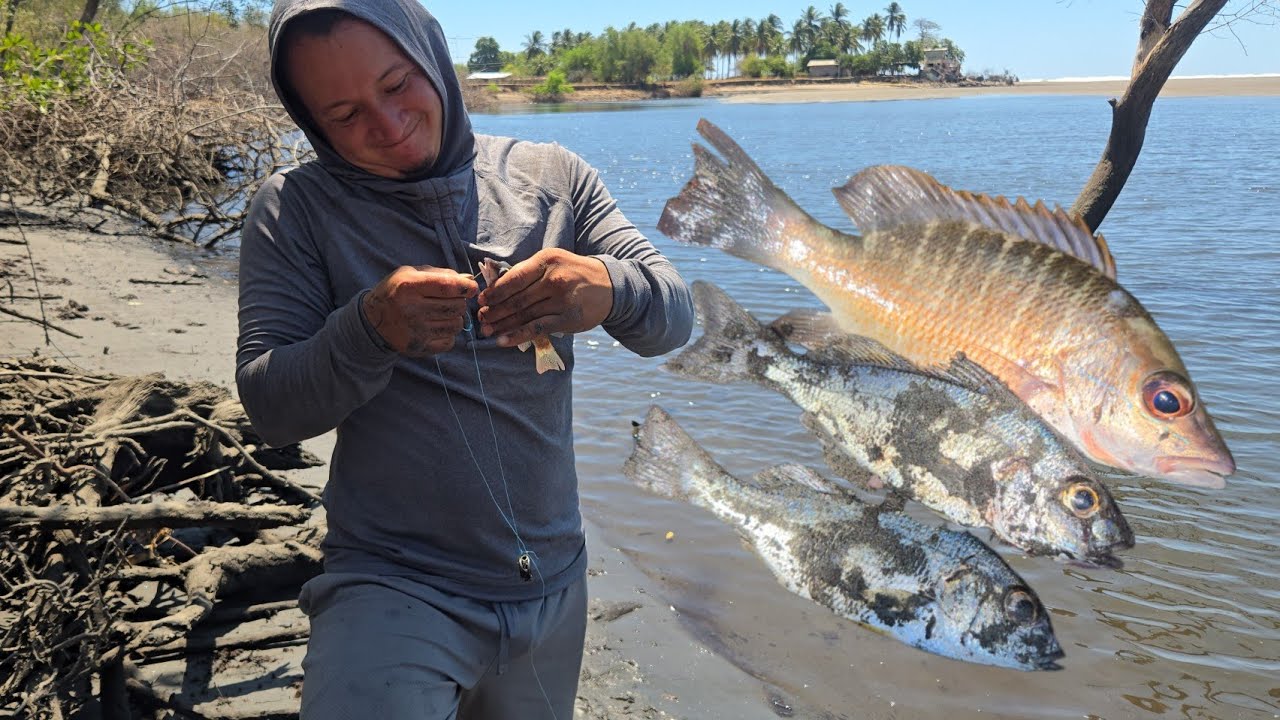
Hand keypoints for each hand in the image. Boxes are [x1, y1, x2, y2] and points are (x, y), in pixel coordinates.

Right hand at [362, 265, 477, 356]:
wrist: (372, 321)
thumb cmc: (395, 292)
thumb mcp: (410, 274)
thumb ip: (440, 274)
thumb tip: (469, 280)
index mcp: (408, 286)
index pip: (447, 286)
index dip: (465, 287)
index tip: (471, 288)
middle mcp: (411, 309)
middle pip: (456, 306)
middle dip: (460, 301)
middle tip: (451, 300)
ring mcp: (415, 331)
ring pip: (456, 325)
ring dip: (455, 318)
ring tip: (443, 314)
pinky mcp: (419, 347)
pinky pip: (449, 342)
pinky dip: (448, 334)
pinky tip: (437, 327)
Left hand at [476, 248, 612, 347]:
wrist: (609, 286)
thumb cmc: (574, 273)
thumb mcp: (553, 262)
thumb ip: (528, 273)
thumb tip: (496, 287)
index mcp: (546, 261)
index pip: (513, 278)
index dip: (494, 291)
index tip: (481, 300)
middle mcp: (554, 279)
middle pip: (516, 299)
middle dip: (494, 310)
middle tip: (481, 319)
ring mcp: (562, 300)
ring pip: (524, 315)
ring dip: (502, 325)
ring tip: (487, 331)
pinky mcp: (568, 318)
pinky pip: (537, 329)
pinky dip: (517, 335)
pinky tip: (503, 340)